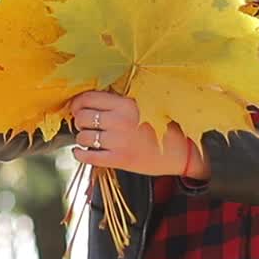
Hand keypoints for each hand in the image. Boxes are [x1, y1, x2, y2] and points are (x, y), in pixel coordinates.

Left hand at [68, 91, 209, 179]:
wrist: (182, 151)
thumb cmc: (161, 126)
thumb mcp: (141, 105)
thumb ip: (118, 102)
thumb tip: (90, 100)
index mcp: (124, 104)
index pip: (88, 99)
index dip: (77, 103)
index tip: (76, 107)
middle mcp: (118, 121)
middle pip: (82, 117)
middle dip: (78, 120)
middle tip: (82, 123)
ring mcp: (118, 141)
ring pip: (83, 137)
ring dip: (81, 138)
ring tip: (86, 138)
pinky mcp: (119, 159)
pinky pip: (89, 157)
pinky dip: (80, 154)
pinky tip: (80, 152)